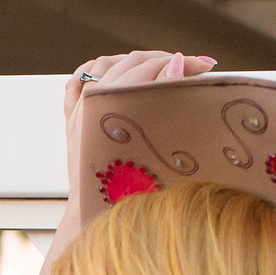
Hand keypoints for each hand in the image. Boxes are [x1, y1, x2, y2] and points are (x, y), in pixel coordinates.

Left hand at [64, 49, 215, 214]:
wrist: (96, 213)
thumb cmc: (126, 186)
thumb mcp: (154, 140)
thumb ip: (163, 96)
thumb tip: (175, 63)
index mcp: (112, 105)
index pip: (152, 69)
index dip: (182, 64)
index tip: (204, 66)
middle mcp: (92, 102)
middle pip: (133, 63)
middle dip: (165, 61)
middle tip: (193, 67)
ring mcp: (79, 109)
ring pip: (106, 65)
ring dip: (134, 61)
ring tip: (159, 65)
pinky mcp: (71, 119)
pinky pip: (78, 81)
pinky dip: (95, 71)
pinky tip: (112, 69)